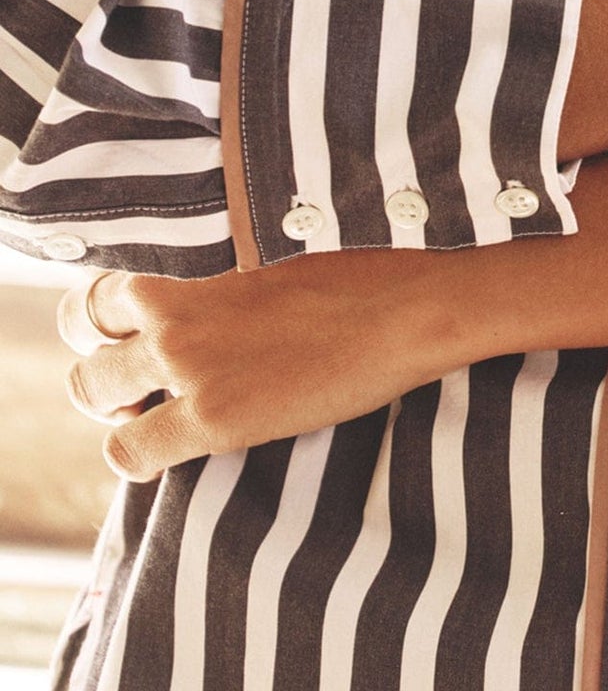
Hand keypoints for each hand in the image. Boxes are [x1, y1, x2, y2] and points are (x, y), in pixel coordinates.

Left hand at [56, 250, 483, 480]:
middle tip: (139, 390)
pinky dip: (135, 454)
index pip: (106, 294)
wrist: (405, 312)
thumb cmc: (361, 283)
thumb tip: (225, 307)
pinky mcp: (213, 417)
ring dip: (112, 408)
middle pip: (86, 341)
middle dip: (102, 370)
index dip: (109, 324)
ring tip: (151, 418)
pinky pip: (128, 451)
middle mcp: (179, 316)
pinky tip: (171, 452)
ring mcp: (190, 366)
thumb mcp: (279, 268)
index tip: (132, 342)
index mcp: (196, 276)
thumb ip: (231, 291)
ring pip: (91, 390)